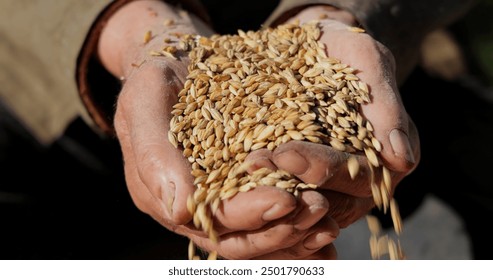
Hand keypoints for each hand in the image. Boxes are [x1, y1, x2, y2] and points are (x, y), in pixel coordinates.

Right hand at [101, 1, 338, 258]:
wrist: (175, 66)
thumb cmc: (157, 79)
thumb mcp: (145, 99)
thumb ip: (154, 153)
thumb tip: (179, 209)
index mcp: (163, 194)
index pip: (210, 217)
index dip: (249, 214)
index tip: (287, 199)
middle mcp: (192, 208)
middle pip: (240, 236)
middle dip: (281, 228)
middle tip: (321, 209)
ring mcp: (218, 202)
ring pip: (258, 234)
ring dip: (296, 233)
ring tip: (331, 220)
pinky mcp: (241, 189)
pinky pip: (270, 217)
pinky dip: (298, 224)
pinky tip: (329, 220)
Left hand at [247, 6, 419, 227]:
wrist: (312, 52)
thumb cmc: (341, 51)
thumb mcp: (365, 60)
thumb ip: (385, 103)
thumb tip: (400, 159)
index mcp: (387, 155)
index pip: (360, 175)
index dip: (324, 169)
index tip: (286, 154)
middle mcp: (362, 179)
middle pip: (331, 198)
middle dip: (291, 183)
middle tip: (255, 163)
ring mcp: (333, 187)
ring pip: (307, 206)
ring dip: (273, 194)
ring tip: (240, 171)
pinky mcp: (304, 184)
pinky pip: (287, 199)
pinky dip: (264, 195)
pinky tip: (236, 184)